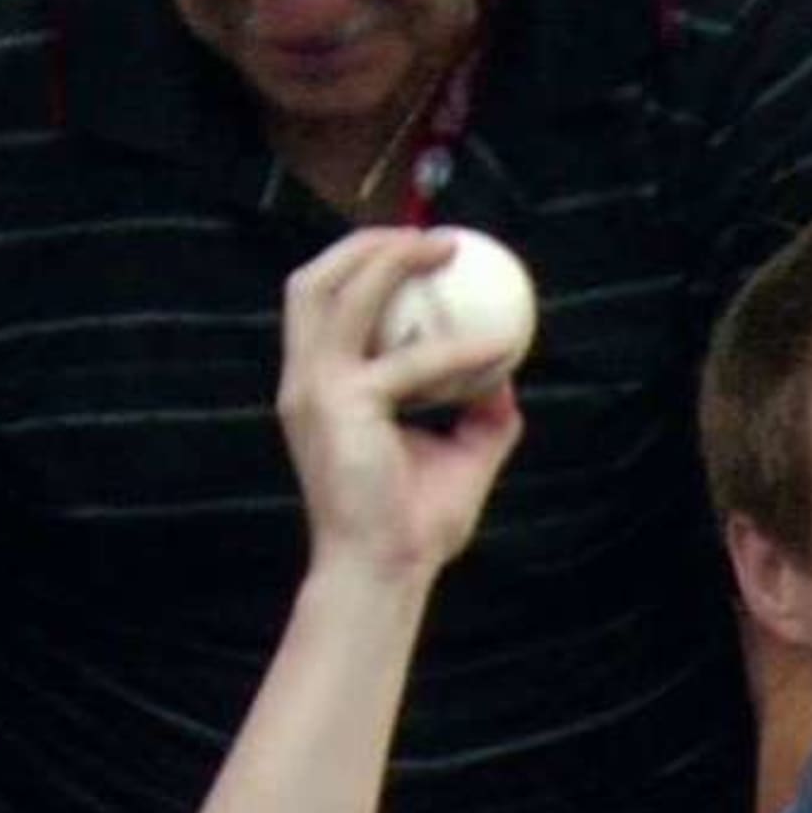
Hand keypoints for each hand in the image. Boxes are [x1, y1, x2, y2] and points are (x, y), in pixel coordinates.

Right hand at [277, 229, 525, 582]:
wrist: (381, 574)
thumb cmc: (412, 527)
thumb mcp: (460, 456)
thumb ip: (481, 411)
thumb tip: (507, 371)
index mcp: (315, 389)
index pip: (323, 308)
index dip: (362, 267)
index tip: (421, 254)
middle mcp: (303, 382)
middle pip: (311, 282)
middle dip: (365, 243)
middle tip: (431, 238)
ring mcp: (314, 390)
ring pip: (337, 291)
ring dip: (390, 259)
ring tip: (444, 250)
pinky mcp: (341, 405)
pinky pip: (411, 361)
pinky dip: (459, 349)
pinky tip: (500, 347)